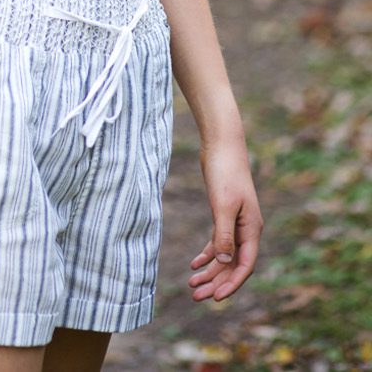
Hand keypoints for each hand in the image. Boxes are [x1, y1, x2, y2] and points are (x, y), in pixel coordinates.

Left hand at [188, 138, 261, 301]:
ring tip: (192, 286)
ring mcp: (236, 223)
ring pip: (224, 255)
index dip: (231, 283)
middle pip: (233, 265)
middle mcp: (247, 230)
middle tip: (196, 297)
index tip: (215, 298)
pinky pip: (218, 242)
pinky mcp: (224, 214)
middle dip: (216, 282)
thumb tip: (223, 262)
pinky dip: (206, 254)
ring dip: (210, 271)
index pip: (244, 265)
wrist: (222, 147)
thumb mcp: (223, 205)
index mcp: (252, 230)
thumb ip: (224, 234)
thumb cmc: (224, 173)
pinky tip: (194, 264)